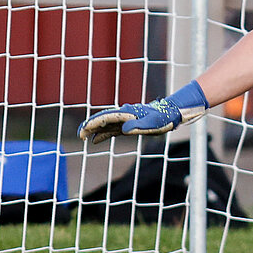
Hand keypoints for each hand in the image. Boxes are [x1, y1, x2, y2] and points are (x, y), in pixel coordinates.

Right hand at [78, 80, 209, 145]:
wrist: (172, 113)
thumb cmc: (164, 118)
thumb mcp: (153, 123)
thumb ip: (139, 126)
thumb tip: (125, 129)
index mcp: (127, 113)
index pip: (105, 118)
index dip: (93, 124)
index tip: (83, 132)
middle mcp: (124, 114)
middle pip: (102, 118)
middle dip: (89, 126)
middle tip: (79, 135)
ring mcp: (126, 119)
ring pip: (105, 123)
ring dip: (94, 130)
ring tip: (83, 137)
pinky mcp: (129, 124)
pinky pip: (112, 129)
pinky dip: (103, 134)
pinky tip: (96, 140)